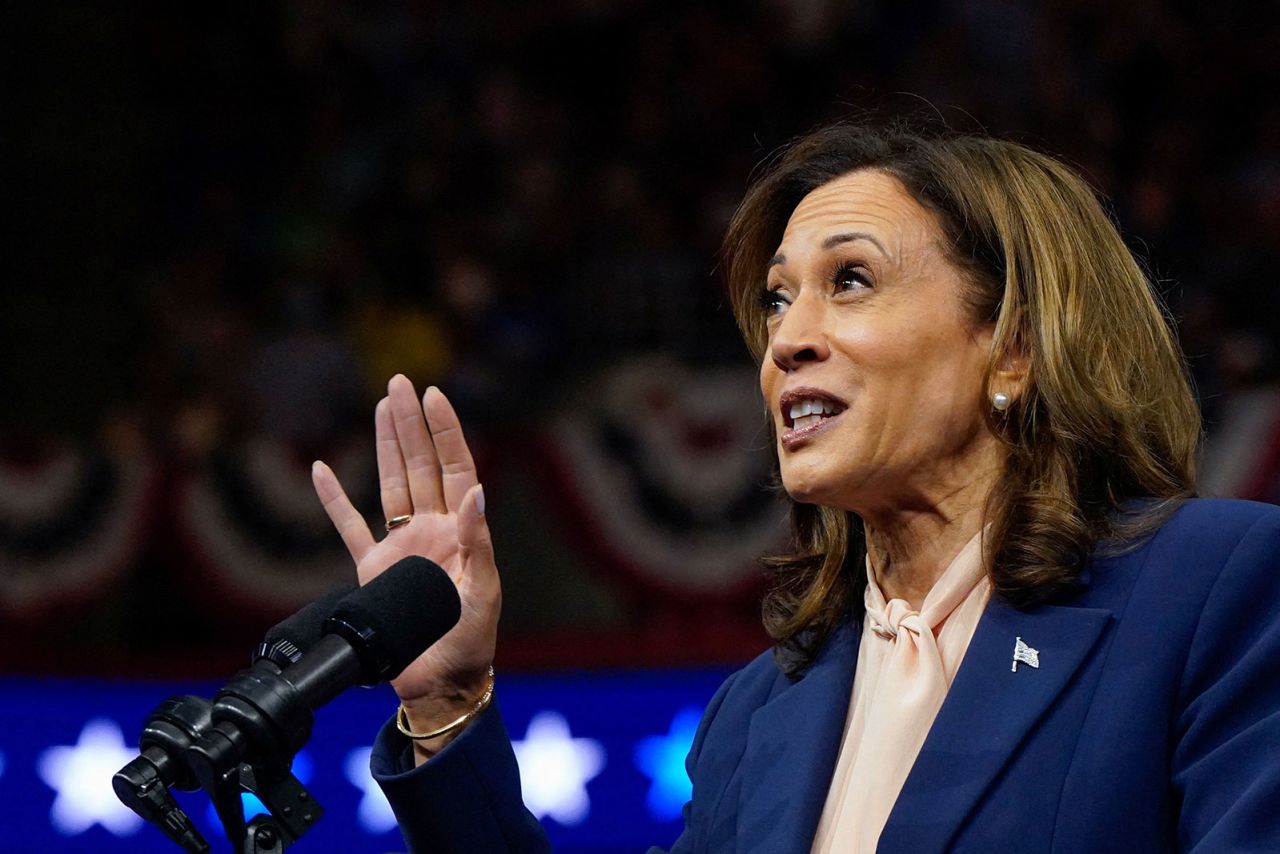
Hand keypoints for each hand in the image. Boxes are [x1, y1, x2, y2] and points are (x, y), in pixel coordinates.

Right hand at [311, 375, 498, 722]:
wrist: (439, 683)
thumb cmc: (470, 642)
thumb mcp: (483, 591)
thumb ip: (478, 542)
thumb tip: (477, 493)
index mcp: (462, 530)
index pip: (455, 467)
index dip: (445, 431)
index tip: (434, 395)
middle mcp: (431, 530)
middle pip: (419, 464)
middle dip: (410, 423)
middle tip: (400, 382)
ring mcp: (400, 546)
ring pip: (389, 483)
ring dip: (384, 445)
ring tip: (381, 405)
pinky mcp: (372, 569)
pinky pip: (348, 526)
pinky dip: (333, 499)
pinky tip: (321, 470)